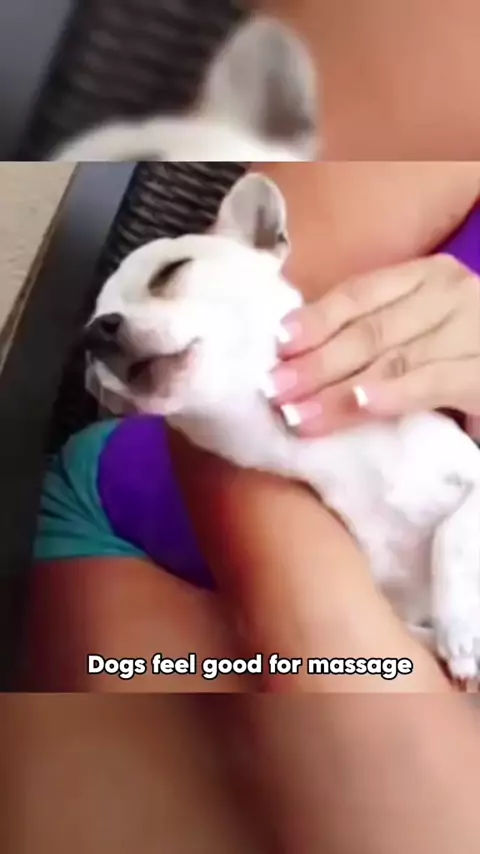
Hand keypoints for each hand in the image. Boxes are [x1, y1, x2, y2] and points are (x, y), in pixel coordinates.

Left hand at [265, 254, 479, 436]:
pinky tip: (361, 405)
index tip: (276, 344)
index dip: (315, 319)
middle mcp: (452, 294)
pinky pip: (433, 382)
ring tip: (298, 414)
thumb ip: (375, 332)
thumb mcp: (419, 332)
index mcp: (428, 277)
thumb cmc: (459, 357)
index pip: (359, 293)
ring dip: (339, 390)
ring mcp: (474, 331)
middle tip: (274, 389)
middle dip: (316, 362)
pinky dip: (393, 394)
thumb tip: (298, 355)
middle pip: (369, 329)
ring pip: (393, 359)